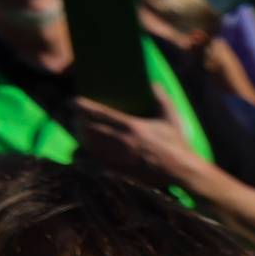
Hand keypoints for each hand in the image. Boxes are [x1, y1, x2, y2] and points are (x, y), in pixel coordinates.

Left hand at [75, 93, 203, 183]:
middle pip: (89, 129)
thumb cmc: (177, 145)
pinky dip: (83, 158)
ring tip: (77, 134)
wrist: (183, 172)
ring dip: (79, 139)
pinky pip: (93, 164)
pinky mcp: (119, 172)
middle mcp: (121, 142)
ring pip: (88, 147)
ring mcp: (118, 158)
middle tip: (71, 118)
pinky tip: (79, 155)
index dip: (82, 107)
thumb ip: (161, 99)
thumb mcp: (171, 119)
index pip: (100, 114)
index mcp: (132, 127)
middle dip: (76, 123)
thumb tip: (152, 83)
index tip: (71, 101)